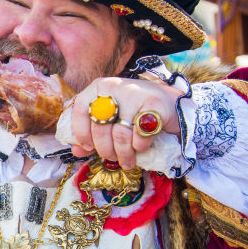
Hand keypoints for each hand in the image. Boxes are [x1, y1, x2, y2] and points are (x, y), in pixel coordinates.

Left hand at [69, 75, 183, 168]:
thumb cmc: (134, 114)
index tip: (88, 147)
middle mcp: (116, 86)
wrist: (171, 104)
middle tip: (111, 158)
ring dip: (123, 153)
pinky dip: (140, 146)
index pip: (81, 109)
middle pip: (100, 127)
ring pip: (120, 134)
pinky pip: (140, 135)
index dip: (81, 132)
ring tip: (127, 161)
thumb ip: (91, 134)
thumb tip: (76, 151)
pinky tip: (141, 148)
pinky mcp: (155, 104)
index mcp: (100, 87)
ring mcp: (136, 93)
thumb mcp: (111, 120)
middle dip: (104, 149)